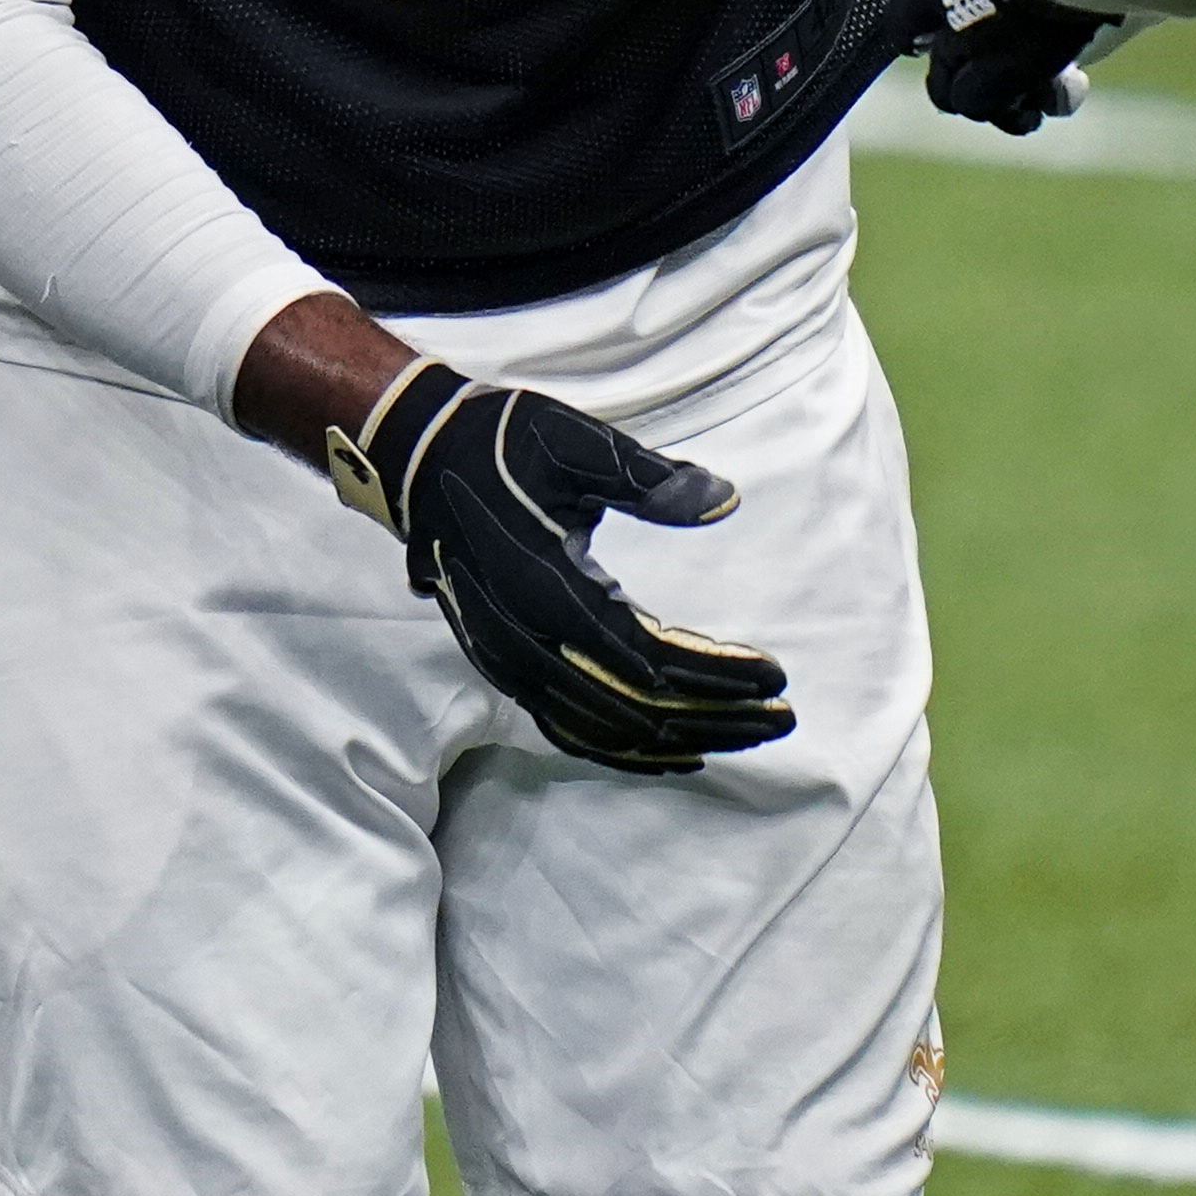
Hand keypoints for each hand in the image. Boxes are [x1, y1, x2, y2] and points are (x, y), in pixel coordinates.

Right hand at [325, 361, 793, 776]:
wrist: (417, 454)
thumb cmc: (501, 442)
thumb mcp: (577, 442)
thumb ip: (650, 478)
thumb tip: (723, 499)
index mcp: (547, 586)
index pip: (652, 658)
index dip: (719, 676)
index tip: (775, 678)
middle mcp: (525, 639)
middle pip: (637, 710)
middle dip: (716, 719)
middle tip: (779, 718)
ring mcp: (507, 660)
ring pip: (603, 731)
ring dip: (678, 741)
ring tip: (741, 737)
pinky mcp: (501, 665)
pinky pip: (565, 729)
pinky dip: (621, 751)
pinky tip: (668, 753)